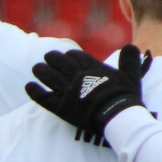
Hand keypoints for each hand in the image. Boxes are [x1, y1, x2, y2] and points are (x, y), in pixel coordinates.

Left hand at [26, 44, 150, 140]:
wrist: (117, 115)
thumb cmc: (126, 97)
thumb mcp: (132, 75)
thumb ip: (130, 61)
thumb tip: (132, 46)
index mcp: (92, 67)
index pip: (76, 56)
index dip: (69, 54)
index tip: (66, 55)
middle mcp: (77, 76)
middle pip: (59, 62)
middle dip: (52, 58)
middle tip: (47, 58)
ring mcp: (67, 91)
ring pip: (49, 76)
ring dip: (41, 71)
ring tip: (36, 69)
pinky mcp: (61, 107)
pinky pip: (43, 97)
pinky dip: (34, 91)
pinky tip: (28, 86)